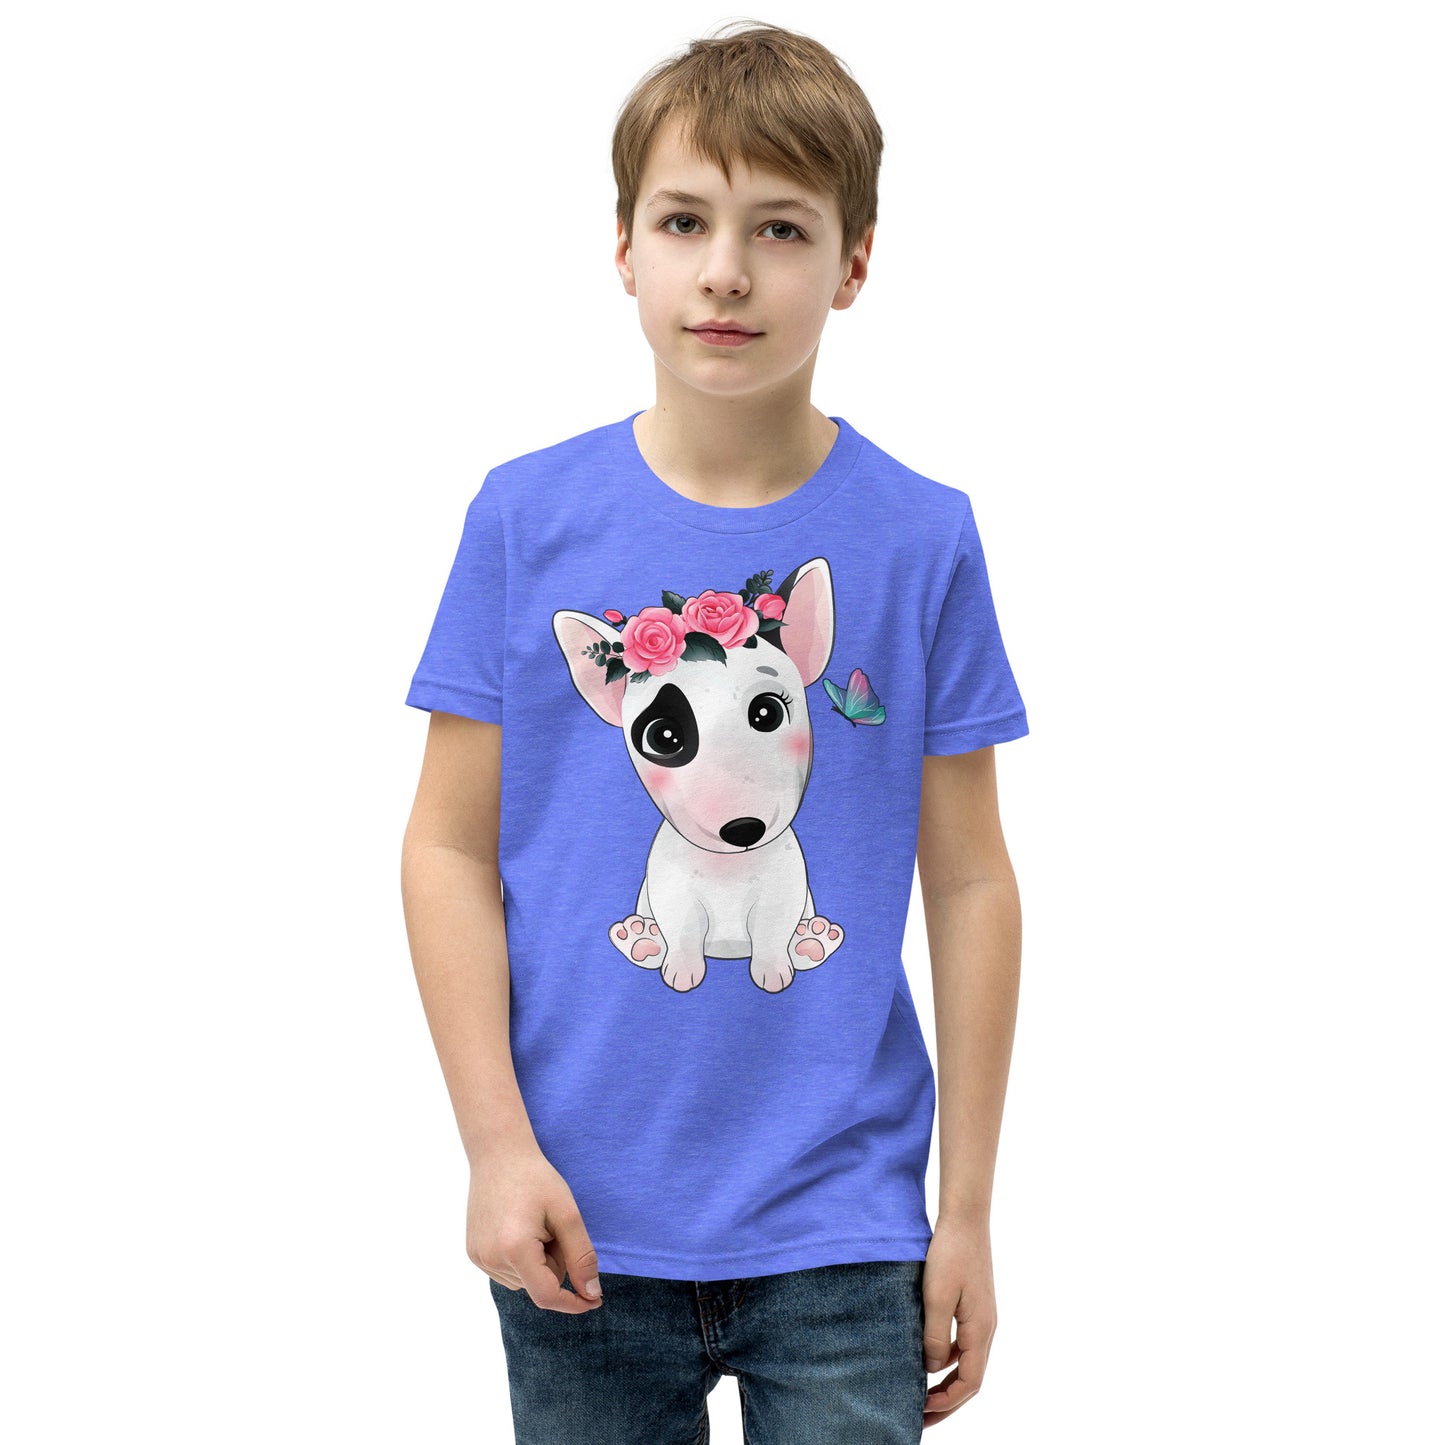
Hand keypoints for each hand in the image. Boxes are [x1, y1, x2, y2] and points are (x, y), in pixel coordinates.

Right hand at [466, 1144, 604, 1314]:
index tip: (595, 1300)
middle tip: (552, 1226)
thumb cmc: (536, 1179)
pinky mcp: (473, 1253)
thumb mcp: (567, 1213)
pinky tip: (519, 1228)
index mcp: (514, 1249)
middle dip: (555, 1263)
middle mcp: (491, 1258)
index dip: (573, 1302)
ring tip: (533, 1224)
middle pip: (538, 1285)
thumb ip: (581, 1256)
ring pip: (525, 1281)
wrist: (499, 1154)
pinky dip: (522, 1258)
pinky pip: (508, 1272)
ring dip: (538, 1261)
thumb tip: (591, 1294)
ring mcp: (479, 1257)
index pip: (547, 1295)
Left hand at [920, 1214, 996, 1428]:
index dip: (947, 1402)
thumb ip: (934, 1336)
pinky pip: (961, 1343)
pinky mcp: (973, 1306)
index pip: (970, 1383)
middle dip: (947, 1402)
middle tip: (920, 1419)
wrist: (965, 1219)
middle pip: (970, 1379)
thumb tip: (928, 1369)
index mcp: (981, 1331)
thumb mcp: (937, 1297)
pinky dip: (945, 1359)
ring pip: (965, 1362)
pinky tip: (924, 1357)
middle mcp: (986, 1329)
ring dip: (945, 1382)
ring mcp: (981, 1317)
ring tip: (919, 1394)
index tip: (922, 1411)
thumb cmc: (950, 1254)